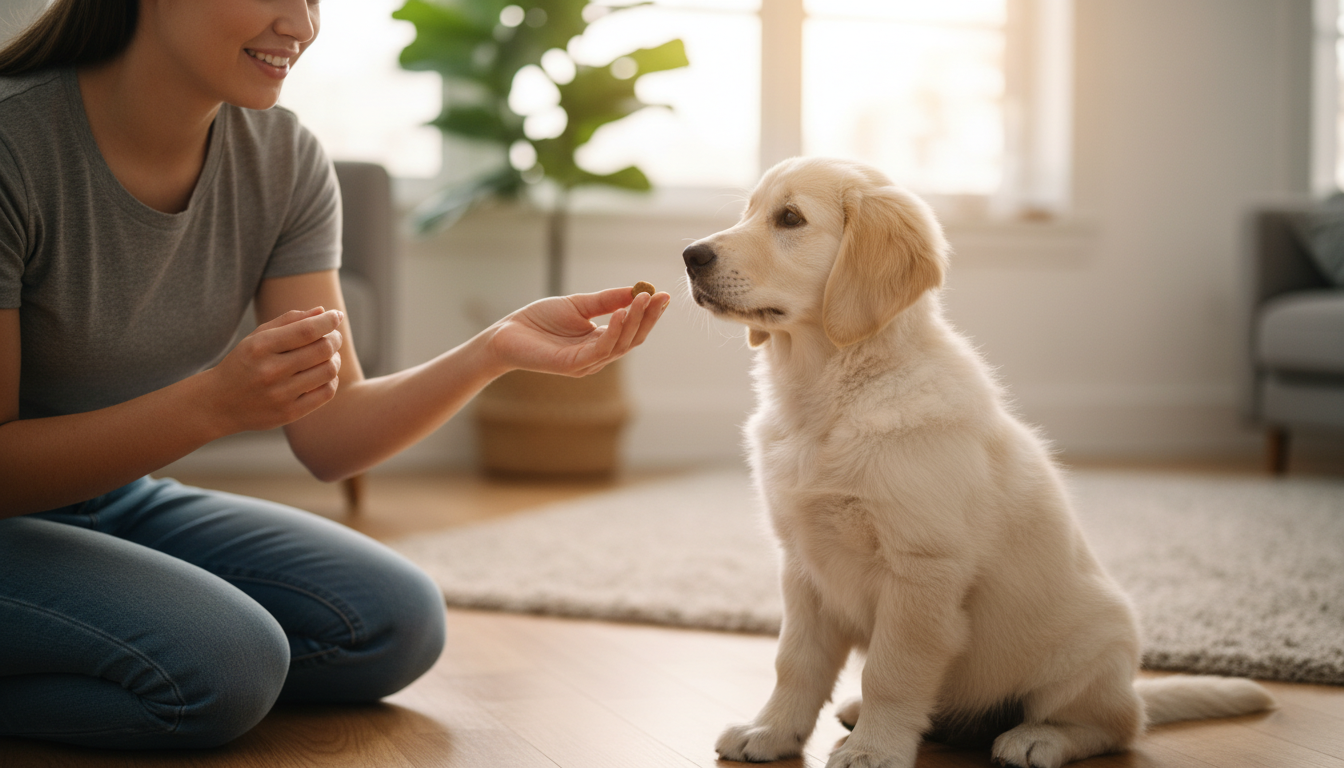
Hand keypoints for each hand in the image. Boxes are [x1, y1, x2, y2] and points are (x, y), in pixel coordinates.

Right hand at [202, 307, 344, 433]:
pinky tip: (324, 375)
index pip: (307, 330)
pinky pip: (326, 393)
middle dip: (335, 339)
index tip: (336, 315)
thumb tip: (322, 311)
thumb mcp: (257, 337)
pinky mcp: (288, 413)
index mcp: (260, 347)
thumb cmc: (244, 363)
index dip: (328, 321)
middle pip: (322, 350)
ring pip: (328, 371)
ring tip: (329, 356)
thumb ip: (289, 321)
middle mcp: (270, 371)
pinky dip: (332, 380)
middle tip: (334, 337)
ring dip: (335, 359)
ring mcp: (280, 394)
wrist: (218, 403)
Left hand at [486, 286, 669, 376]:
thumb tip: (636, 291)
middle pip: (632, 340)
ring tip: (642, 300)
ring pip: (620, 345)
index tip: (662, 295)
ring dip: (634, 322)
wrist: (507, 333)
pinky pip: (600, 350)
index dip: (649, 314)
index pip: (632, 330)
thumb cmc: (540, 320)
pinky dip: (613, 332)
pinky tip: (620, 314)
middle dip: (648, 318)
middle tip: (658, 297)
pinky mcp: (573, 365)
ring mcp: (586, 363)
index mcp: (600, 341)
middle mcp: (597, 355)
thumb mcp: (579, 305)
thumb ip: (607, 301)